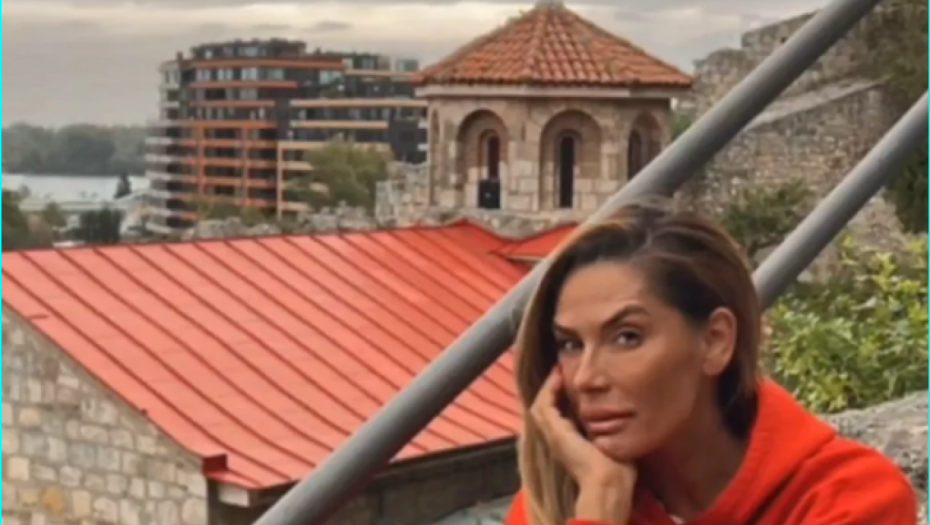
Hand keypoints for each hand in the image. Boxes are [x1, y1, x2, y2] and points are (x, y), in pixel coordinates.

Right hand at [530, 368, 636, 520]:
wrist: (608, 483)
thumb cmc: (617, 469)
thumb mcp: (610, 442)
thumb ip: (607, 429)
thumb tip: (618, 414)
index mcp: (568, 442)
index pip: (556, 415)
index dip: (558, 396)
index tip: (567, 380)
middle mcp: (556, 439)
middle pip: (543, 408)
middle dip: (550, 389)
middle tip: (559, 371)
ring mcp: (553, 436)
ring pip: (539, 406)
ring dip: (548, 387)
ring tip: (557, 372)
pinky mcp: (556, 433)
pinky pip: (544, 406)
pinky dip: (549, 391)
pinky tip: (558, 379)